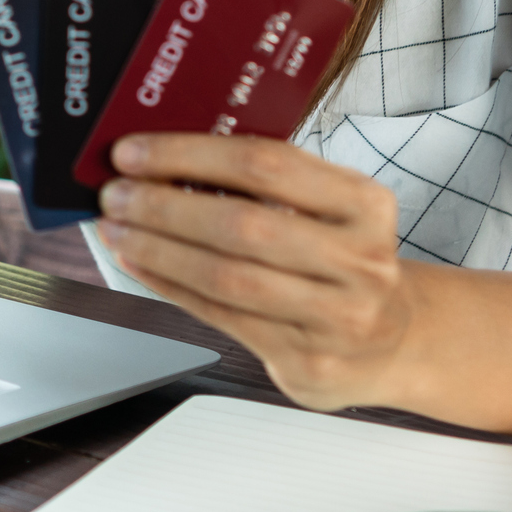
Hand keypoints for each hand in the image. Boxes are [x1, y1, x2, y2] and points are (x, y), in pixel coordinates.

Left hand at [96, 133, 415, 411]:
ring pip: (227, 276)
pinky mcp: (310, 360)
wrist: (395, 341)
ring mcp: (339, 317)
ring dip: (158, 249)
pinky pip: (222, 315)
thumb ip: (266, 184)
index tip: (135, 151)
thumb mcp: (330, 211)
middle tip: (116, 193)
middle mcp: (360, 260)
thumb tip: (166, 157)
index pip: (265, 165)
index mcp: (364, 204)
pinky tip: (141, 265)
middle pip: (242, 223)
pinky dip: (170, 286)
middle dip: (164, 205)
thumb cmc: (342, 263)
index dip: (190, 154)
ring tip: (118, 229)